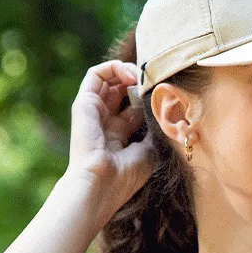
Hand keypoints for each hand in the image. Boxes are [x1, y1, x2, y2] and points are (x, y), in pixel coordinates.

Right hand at [67, 59, 157, 213]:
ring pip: (110, 78)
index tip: (165, 96)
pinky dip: (114, 68)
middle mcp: (106, 121)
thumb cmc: (125, 176)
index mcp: (120, 135)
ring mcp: (94, 111)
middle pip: (123, 90)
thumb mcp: (149, 151)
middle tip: (155, 82)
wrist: (100, 184)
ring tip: (143, 76)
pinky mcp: (84, 103)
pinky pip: (95, 74)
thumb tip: (167, 112)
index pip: (135, 106)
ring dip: (128, 71)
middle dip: (140, 81)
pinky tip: (131, 76)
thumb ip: (155, 130)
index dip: (149, 97)